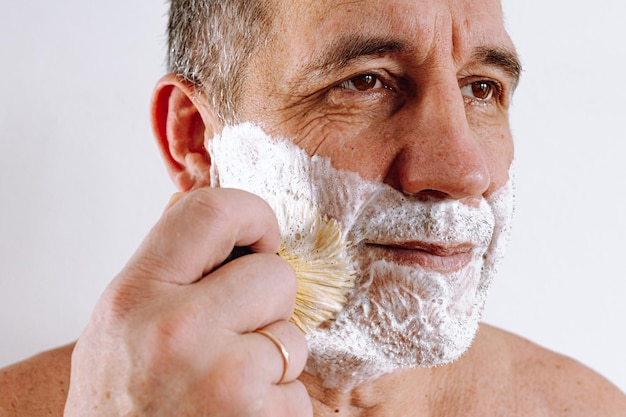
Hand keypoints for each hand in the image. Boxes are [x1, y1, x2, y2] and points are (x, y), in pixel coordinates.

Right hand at [64, 188, 311, 415]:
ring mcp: (225, 379)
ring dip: (273, 357)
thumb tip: (221, 213)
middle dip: (268, 300)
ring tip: (228, 382)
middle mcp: (178, 331)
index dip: (253, 215)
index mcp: (138, 294)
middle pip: (276, 274)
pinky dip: (277, 403)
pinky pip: (299, 391)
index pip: (214, 211)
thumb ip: (169, 264)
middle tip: (237, 330)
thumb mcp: (119, 320)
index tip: (262, 238)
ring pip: (295, 334)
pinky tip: (238, 415)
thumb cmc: (118, 403)